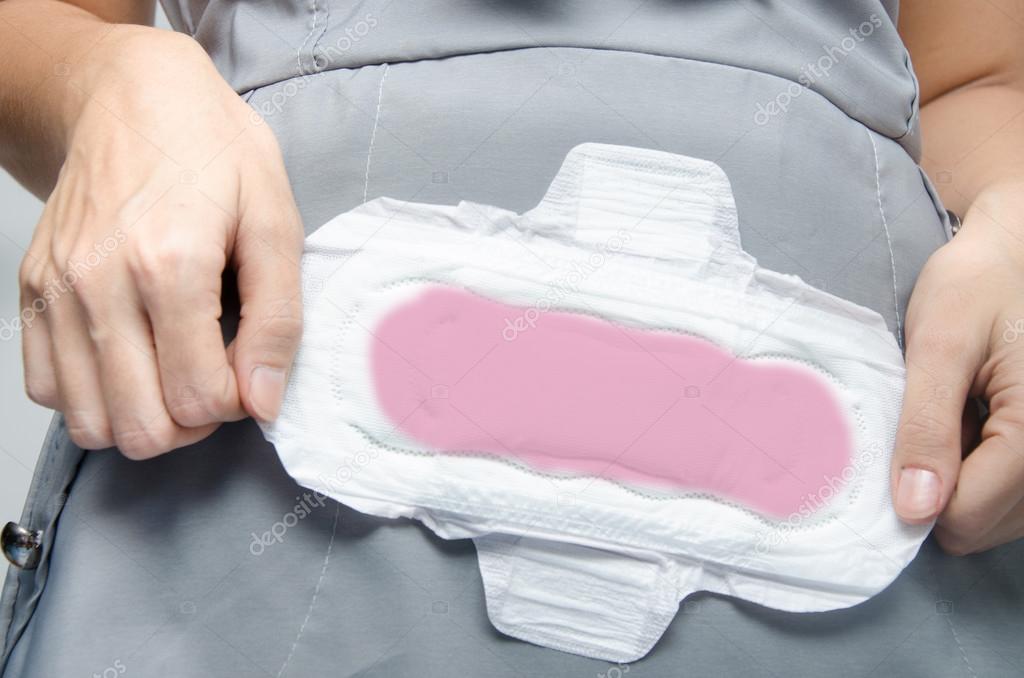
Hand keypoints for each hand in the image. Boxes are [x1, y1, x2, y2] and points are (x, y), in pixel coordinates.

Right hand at [18, 27, 303, 457]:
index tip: (250, 369)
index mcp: (170, 264)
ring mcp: (57, 289)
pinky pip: (47, 388)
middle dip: (193, 424)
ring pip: (90, 423)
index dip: (240, 402)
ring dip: (143, 419)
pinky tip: (132, 362)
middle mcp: (100, 284)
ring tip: (176, 375)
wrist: (134, 95)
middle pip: (142, 428)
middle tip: (216, 381)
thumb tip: (263, 401)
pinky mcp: (34, 289)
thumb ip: (277, 318)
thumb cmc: (214, 150)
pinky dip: (93, 397)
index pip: (200, 398)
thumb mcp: (276, 220)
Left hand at [892, 183, 1023, 553]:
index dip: (918, 497)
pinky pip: (1015, 495)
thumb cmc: (976, 286)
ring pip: (1000, 518)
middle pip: (986, 525)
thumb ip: (927, 427)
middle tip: (928, 423)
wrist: (1016, 253)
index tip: (893, 452)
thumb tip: (916, 510)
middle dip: (942, 488)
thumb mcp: (939, 346)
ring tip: (953, 419)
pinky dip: (982, 473)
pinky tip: (970, 427)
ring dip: (962, 482)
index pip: (970, 514)